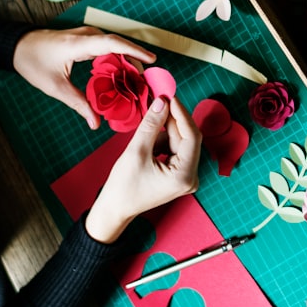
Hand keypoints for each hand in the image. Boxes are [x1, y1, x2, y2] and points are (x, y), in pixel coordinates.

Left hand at [12, 26, 155, 128]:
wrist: (17, 46)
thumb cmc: (33, 62)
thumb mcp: (55, 87)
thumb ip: (79, 104)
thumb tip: (95, 124)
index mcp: (79, 44)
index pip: (113, 44)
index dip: (134, 51)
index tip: (152, 60)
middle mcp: (87, 35)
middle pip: (119, 45)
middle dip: (135, 62)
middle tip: (147, 82)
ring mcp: (87, 35)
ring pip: (115, 46)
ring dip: (127, 60)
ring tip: (138, 80)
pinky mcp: (87, 38)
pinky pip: (108, 47)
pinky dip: (118, 59)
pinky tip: (121, 74)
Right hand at [86, 97, 201, 242]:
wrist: (114, 209)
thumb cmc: (123, 186)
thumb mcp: (136, 151)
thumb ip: (152, 125)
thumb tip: (162, 102)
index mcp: (185, 176)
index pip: (192, 137)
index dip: (181, 114)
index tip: (170, 97)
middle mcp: (191, 177)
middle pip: (187, 139)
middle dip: (173, 120)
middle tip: (160, 101)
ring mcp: (186, 177)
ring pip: (180, 143)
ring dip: (164, 131)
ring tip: (146, 128)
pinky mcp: (179, 174)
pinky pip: (174, 150)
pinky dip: (162, 141)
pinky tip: (148, 142)